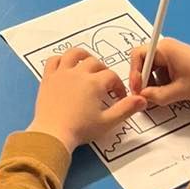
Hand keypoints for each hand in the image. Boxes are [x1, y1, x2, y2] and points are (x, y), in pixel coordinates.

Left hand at [28, 47, 145, 152]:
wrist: (53, 134)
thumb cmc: (80, 129)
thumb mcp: (108, 122)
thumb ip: (126, 109)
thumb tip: (141, 100)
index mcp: (93, 83)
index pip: (112, 76)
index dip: (118, 85)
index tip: (119, 96)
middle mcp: (78, 73)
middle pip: (95, 62)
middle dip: (104, 70)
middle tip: (106, 82)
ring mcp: (61, 73)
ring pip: (74, 54)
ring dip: (84, 55)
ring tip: (89, 62)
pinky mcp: (48, 77)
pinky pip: (53, 60)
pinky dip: (60, 59)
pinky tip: (65, 65)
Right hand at [128, 37, 189, 105]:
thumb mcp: (179, 91)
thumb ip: (157, 96)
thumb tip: (143, 97)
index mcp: (163, 48)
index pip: (137, 56)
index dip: (134, 74)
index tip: (138, 89)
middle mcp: (165, 47)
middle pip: (143, 62)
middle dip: (144, 80)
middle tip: (147, 95)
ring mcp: (170, 53)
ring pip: (151, 68)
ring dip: (153, 82)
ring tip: (162, 95)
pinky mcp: (175, 60)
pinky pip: (160, 69)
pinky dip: (161, 81)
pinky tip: (170, 90)